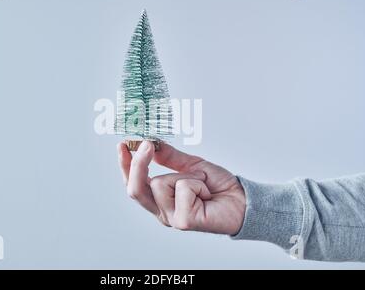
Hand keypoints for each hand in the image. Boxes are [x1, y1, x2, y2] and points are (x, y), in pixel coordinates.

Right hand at [117, 140, 245, 234]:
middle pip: (135, 188)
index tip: (123, 144)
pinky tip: (206, 193)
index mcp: (160, 199)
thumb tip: (151, 142)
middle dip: (138, 164)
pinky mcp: (184, 221)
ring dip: (185, 176)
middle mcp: (161, 211)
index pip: (133, 183)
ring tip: (201, 183)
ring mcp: (171, 218)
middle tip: (146, 145)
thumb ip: (169, 157)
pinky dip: (197, 184)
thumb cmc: (217, 186)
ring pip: (159, 183)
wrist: (242, 200)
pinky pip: (181, 189)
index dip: (125, 165)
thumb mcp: (191, 165)